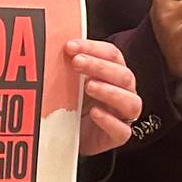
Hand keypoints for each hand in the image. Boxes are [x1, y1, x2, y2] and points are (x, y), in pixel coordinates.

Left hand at [66, 38, 142, 155]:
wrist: (70, 137)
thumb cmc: (74, 106)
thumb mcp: (70, 83)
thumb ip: (68, 66)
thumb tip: (50, 45)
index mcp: (113, 74)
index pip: (112, 55)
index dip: (93, 48)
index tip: (70, 46)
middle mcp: (123, 92)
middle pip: (123, 75)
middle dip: (100, 66)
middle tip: (77, 62)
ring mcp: (123, 115)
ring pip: (130, 102)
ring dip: (109, 91)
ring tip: (88, 86)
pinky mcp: (117, 137)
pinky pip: (122, 130)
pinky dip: (109, 121)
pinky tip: (95, 113)